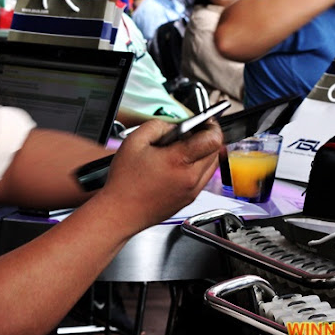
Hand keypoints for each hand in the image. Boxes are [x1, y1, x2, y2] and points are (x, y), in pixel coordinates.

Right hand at [100, 119, 221, 231]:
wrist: (119, 213)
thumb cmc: (124, 183)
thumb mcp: (135, 141)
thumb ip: (158, 125)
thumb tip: (174, 126)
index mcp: (179, 161)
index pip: (213, 140)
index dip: (212, 126)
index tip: (206, 122)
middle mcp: (190, 178)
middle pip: (215, 151)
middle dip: (207, 138)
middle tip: (191, 133)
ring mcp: (191, 191)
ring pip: (211, 166)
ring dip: (204, 153)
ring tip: (183, 149)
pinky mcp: (188, 200)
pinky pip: (203, 179)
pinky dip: (198, 168)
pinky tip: (178, 165)